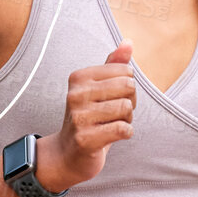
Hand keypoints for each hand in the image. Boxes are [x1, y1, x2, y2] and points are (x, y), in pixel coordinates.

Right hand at [42, 40, 137, 190]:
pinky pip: (123, 129)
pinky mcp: (85, 139)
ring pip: (127, 108)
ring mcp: (78, 117)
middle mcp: (75, 94)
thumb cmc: (89, 118)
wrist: (67, 154)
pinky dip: (125, 134)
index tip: (111, 99)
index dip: (127, 87)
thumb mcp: (99, 88)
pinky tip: (112, 137)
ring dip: (126, 119)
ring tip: (110, 125)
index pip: (126, 71)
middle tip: (113, 114)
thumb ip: (114, 64)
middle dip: (129, 102)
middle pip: (128, 87)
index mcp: (79, 77)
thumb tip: (129, 42)